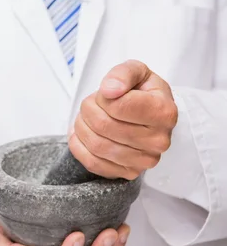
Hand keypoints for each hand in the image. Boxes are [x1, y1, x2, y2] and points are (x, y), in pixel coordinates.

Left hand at [71, 60, 177, 179]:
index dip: (102, 97)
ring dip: (82, 127)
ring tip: (86, 118)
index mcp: (164, 112)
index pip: (118, 106)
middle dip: (88, 111)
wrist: (149, 117)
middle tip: (89, 104)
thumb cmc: (141, 93)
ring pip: (97, 145)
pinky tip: (82, 135)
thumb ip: (123, 74)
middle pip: (104, 126)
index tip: (104, 94)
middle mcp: (159, 140)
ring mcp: (145, 161)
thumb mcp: (136, 72)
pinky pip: (93, 163)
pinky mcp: (129, 173)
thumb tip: (109, 90)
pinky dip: (79, 147)